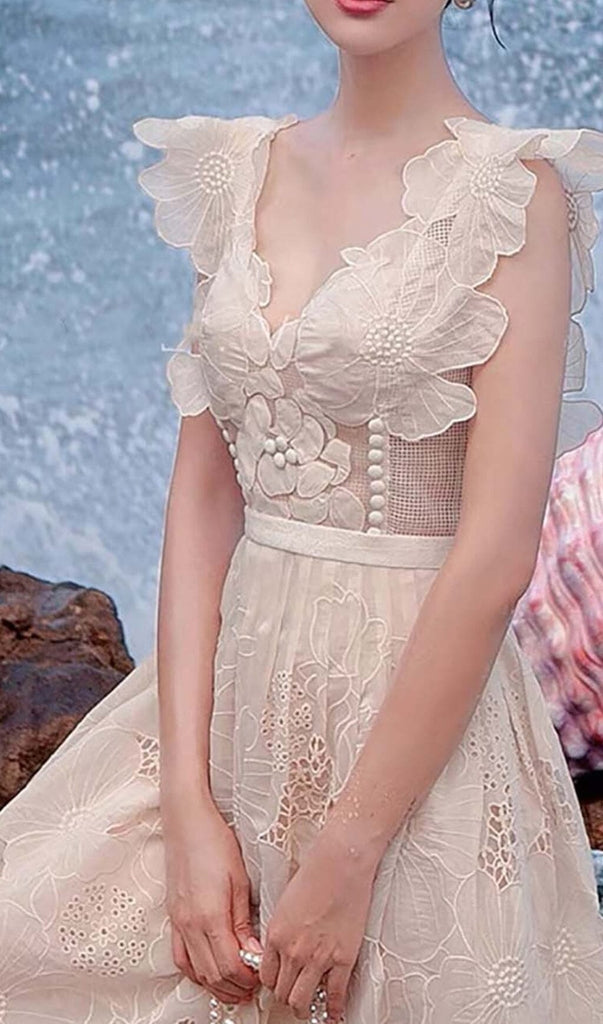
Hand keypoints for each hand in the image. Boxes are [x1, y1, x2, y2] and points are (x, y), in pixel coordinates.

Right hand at [162, 793, 261, 1004]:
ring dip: (215, 984)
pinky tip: (210, 970)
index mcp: (209, 916)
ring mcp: (178, 922)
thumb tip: (253, 953)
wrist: (186, 821)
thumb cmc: (215, 842)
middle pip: (211, 975)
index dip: (247, 979)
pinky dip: (196, 971)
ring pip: (194, 971)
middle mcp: (189, 924)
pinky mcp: (173, 917)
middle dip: (234, 987)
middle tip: (253, 986)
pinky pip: (180, 957)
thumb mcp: (240, 880)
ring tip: (236, 985)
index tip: (261, 976)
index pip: (229, 966)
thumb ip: (244, 922)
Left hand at [258, 833, 376, 1021]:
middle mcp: (292, 951)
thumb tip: (282, 946)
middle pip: (281, 992)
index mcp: (275, 935)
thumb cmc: (315, 873)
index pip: (265, 976)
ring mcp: (317, 958)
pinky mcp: (342, 959)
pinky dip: (334, 1010)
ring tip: (308, 1005)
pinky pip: (335, 997)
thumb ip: (281, 928)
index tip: (278, 983)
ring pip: (302, 1001)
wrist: (341, 862)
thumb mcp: (285, 902)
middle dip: (285, 995)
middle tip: (292, 994)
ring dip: (304, 1006)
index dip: (272, 982)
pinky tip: (334, 1013)